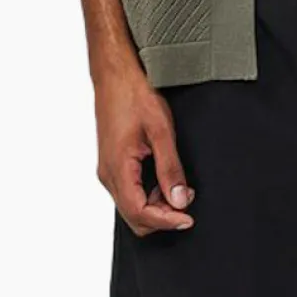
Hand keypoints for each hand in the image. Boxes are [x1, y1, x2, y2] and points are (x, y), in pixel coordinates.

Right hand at [96, 63, 194, 234]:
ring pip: (131, 207)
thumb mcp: (161, 131)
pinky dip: (149, 195)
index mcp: (117, 168)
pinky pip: (130, 192)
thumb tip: (179, 200)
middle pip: (134, 217)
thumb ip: (170, 169)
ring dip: (157, 206)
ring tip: (179, 187)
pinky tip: (165, 180)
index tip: (188, 219)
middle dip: (162, 217)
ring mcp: (108, 170)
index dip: (166, 221)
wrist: (115, 75)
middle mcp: (108, 174)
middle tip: (186, 202)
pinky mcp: (112, 165)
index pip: (139, 213)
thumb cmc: (134, 95)